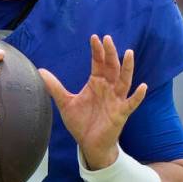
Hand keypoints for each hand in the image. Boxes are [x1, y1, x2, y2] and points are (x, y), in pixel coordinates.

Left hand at [39, 34, 146, 168]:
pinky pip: (131, 103)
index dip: (97, 51)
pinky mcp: (121, 113)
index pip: (98, 63)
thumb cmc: (81, 122)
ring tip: (129, 53)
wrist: (89, 144)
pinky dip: (137, 96)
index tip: (94, 38)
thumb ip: (54, 87)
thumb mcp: (65, 103)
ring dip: (127, 68)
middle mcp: (108, 88)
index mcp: (96, 83)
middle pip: (111, 67)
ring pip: (124, 81)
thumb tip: (40, 71)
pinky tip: (142, 86)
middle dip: (110, 53)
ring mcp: (116, 100)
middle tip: (108, 39)